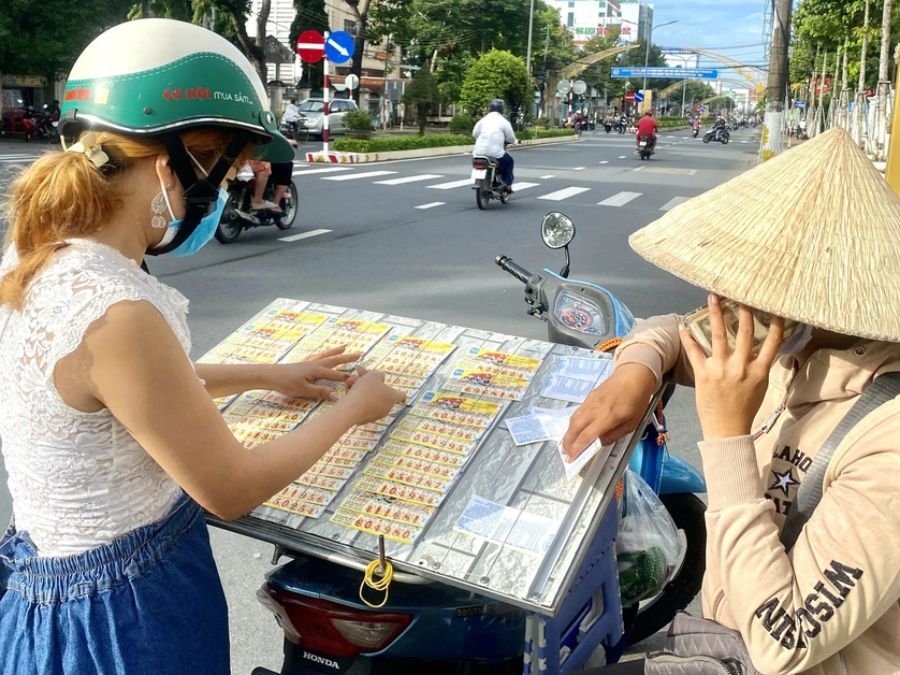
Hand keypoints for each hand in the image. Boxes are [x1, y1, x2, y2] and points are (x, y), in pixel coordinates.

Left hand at [265, 347, 361, 400]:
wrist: (270, 375)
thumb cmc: (286, 383)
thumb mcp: (304, 391)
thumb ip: (321, 392)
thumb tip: (337, 395)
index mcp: (317, 371)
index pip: (336, 375)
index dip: (347, 377)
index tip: (360, 378)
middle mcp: (315, 364)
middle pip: (334, 360)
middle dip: (347, 358)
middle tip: (359, 353)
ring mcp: (309, 362)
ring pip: (326, 355)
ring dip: (336, 352)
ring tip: (344, 347)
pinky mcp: (303, 363)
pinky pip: (317, 356)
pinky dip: (323, 353)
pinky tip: (324, 354)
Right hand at [339, 368, 405, 425]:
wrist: (352, 408)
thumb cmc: (366, 390)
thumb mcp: (373, 375)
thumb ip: (379, 375)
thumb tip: (381, 377)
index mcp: (393, 397)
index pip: (401, 395)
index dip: (398, 390)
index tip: (392, 387)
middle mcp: (387, 408)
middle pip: (380, 392)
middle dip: (369, 382)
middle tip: (359, 373)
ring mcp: (375, 415)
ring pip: (368, 398)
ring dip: (360, 388)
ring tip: (350, 380)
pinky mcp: (364, 419)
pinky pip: (361, 405)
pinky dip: (355, 397)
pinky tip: (347, 389)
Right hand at [561, 363, 657, 460]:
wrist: (633, 375)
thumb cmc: (636, 400)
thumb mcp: (632, 423)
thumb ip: (615, 434)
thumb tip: (600, 442)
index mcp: (608, 417)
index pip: (587, 435)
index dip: (577, 448)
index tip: (572, 458)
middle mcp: (595, 409)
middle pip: (575, 427)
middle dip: (568, 442)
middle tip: (565, 454)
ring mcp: (590, 402)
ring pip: (573, 419)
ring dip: (568, 433)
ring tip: (567, 444)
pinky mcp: (588, 397)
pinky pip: (577, 412)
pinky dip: (573, 423)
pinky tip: (574, 430)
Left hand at [679, 294, 782, 439]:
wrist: (727, 430)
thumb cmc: (745, 407)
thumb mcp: (759, 386)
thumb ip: (759, 365)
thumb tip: (763, 346)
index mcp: (759, 371)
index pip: (773, 342)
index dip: (776, 322)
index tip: (774, 305)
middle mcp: (742, 367)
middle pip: (746, 332)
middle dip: (744, 310)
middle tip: (741, 291)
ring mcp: (721, 370)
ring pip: (719, 336)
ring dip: (715, 315)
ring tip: (712, 297)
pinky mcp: (703, 375)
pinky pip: (694, 352)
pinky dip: (688, 338)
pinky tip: (683, 325)